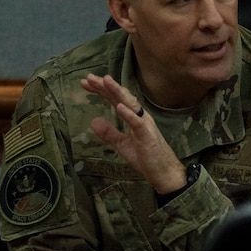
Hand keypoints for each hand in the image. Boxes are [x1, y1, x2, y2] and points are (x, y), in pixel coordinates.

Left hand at [80, 74, 188, 193]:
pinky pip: (137, 123)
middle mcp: (140, 116)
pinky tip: (119, 106)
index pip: (115, 99)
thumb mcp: (122, 144)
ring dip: (117, 92)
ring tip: (105, 81)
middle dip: (105, 86)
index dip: (101, 90)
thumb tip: (93, 121)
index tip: (86, 83)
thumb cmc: (146, 157)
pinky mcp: (147, 136)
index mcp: (133, 117)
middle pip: (121, 97)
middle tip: (88, 78)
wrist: (163, 172)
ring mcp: (144, 124)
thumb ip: (109, 133)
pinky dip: (128, 114)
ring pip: (129, 104)